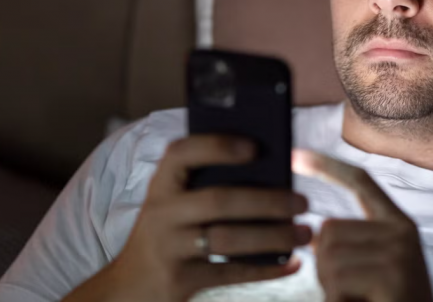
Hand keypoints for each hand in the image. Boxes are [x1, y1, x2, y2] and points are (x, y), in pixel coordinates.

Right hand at [64, 135, 310, 301]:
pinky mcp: (180, 280)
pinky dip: (266, 268)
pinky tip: (292, 263)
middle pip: (219, 200)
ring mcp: (169, 248)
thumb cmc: (168, 234)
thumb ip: (207, 184)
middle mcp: (161, 213)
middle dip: (267, 199)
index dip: (217, 145)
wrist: (127, 287)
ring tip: (304, 232)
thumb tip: (272, 169)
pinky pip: (231, 273)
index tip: (256, 146)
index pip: (182, 153)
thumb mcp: (175, 205)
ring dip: (273, 236)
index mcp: (162, 185)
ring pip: (228, 239)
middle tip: (303, 202)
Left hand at [293, 150, 432, 301]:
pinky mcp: (392, 274)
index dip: (327, 166)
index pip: (361, 182)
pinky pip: (337, 282)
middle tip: (353, 291)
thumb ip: (348, 245)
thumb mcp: (371, 269)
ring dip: (332, 289)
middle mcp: (403, 231)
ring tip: (360, 300)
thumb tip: (313, 232)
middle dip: (325, 267)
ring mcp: (400, 252)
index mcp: (398, 224)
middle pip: (329, 229)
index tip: (295, 154)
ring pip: (328, 258)